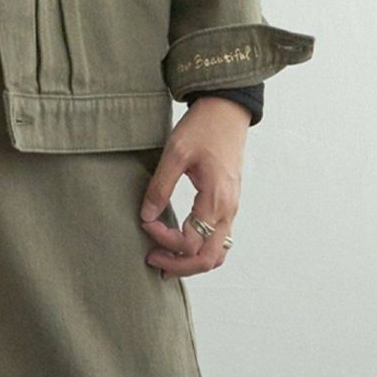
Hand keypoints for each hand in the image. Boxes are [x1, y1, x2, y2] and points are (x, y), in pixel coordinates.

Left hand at [139, 96, 250, 276]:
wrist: (227, 110)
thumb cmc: (204, 127)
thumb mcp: (176, 153)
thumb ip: (160, 187)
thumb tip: (146, 216)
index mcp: (215, 198)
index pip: (189, 241)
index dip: (163, 240)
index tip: (146, 225)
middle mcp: (228, 210)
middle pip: (207, 259)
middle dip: (178, 266)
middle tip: (152, 259)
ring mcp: (231, 209)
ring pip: (216, 255)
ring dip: (190, 263)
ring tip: (164, 259)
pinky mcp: (229, 206)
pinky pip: (219, 242)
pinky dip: (199, 251)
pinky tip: (179, 245)